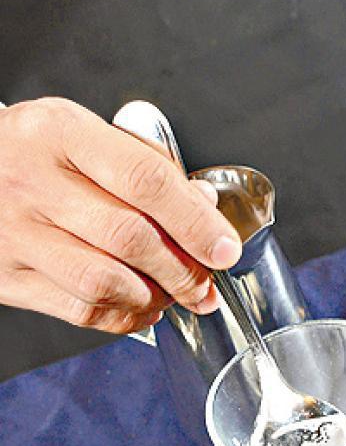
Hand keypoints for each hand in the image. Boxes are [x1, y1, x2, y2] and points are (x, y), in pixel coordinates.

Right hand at [0, 98, 241, 333]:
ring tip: (176, 294)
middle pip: (129, 236)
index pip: (145, 180)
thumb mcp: (78, 129)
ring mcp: (13, 232)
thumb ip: (141, 161)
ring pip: (104, 281)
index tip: (224, 247)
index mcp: (59, 132)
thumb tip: (202, 204)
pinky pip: (77, 309)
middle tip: (206, 282)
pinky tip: (140, 306)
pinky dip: (122, 316)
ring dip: (155, 296)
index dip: (195, 220)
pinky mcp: (5, 276)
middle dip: (183, 268)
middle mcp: (31, 181)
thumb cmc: (27, 149)